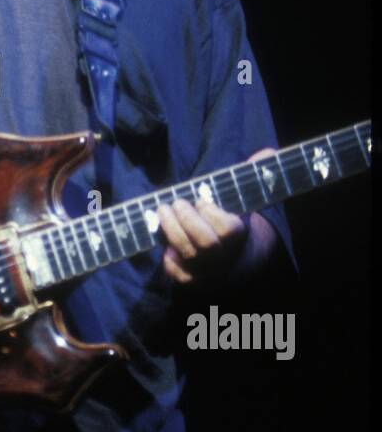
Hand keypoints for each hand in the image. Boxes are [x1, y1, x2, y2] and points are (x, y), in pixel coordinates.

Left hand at [157, 147, 275, 285]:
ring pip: (187, 254)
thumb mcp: (243, 201)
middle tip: (176, 202)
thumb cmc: (232, 222)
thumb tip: (268, 151)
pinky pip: (176, 273)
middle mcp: (223, 256)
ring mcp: (206, 270)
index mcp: (238, 236)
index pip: (227, 229)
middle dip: (187, 220)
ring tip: (162, 210)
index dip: (212, 214)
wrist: (234, 261)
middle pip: (205, 243)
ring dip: (171, 230)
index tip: (202, 200)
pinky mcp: (190, 279)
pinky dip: (168, 260)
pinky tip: (165, 244)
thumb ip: (252, 177)